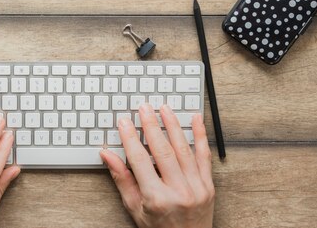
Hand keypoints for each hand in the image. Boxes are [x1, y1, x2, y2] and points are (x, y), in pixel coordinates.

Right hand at [100, 104, 213, 227]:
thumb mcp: (135, 209)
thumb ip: (122, 180)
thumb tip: (107, 155)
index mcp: (157, 199)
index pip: (139, 160)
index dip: (130, 138)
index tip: (124, 122)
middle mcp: (179, 192)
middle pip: (162, 150)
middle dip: (151, 126)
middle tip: (143, 108)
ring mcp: (196, 188)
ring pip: (183, 149)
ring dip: (173, 125)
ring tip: (164, 108)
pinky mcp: (208, 186)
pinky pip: (204, 156)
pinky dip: (201, 135)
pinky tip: (196, 119)